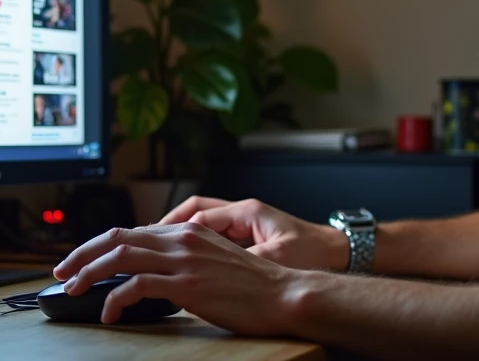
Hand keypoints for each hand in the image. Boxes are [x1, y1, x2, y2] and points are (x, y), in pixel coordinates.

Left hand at [52, 222, 304, 331]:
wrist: (284, 294)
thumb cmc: (255, 286)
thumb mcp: (216, 262)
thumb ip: (186, 260)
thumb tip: (155, 274)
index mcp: (189, 232)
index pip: (132, 231)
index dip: (101, 244)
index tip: (83, 259)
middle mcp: (182, 239)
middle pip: (117, 237)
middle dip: (83, 253)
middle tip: (63, 270)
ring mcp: (184, 260)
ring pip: (120, 257)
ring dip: (89, 272)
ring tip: (73, 288)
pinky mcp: (186, 284)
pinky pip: (136, 286)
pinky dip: (115, 299)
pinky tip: (110, 313)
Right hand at [159, 196, 348, 271]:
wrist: (338, 252)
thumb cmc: (312, 251)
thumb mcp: (276, 254)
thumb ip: (243, 258)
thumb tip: (210, 266)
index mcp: (246, 211)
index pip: (198, 213)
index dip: (171, 228)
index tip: (150, 243)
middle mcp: (242, 213)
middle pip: (193, 212)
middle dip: (165, 226)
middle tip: (140, 241)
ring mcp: (244, 225)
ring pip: (200, 223)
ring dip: (177, 234)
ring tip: (153, 250)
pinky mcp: (248, 238)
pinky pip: (212, 236)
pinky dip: (194, 245)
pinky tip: (182, 261)